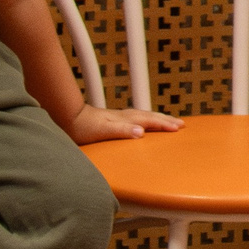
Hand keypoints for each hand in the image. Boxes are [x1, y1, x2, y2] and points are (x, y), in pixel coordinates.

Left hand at [68, 104, 183, 144]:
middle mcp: (125, 116)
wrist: (67, 118)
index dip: (165, 124)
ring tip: (169, 121)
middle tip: (181, 124)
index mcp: (126, 119)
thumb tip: (141, 131)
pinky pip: (137, 119)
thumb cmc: (83, 127)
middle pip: (150, 116)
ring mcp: (119, 117)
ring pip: (144, 116)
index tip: (179, 128)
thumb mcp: (103, 130)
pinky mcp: (113, 120)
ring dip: (158, 118)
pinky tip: (143, 123)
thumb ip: (122, 130)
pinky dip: (146, 120)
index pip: (150, 121)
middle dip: (166, 120)